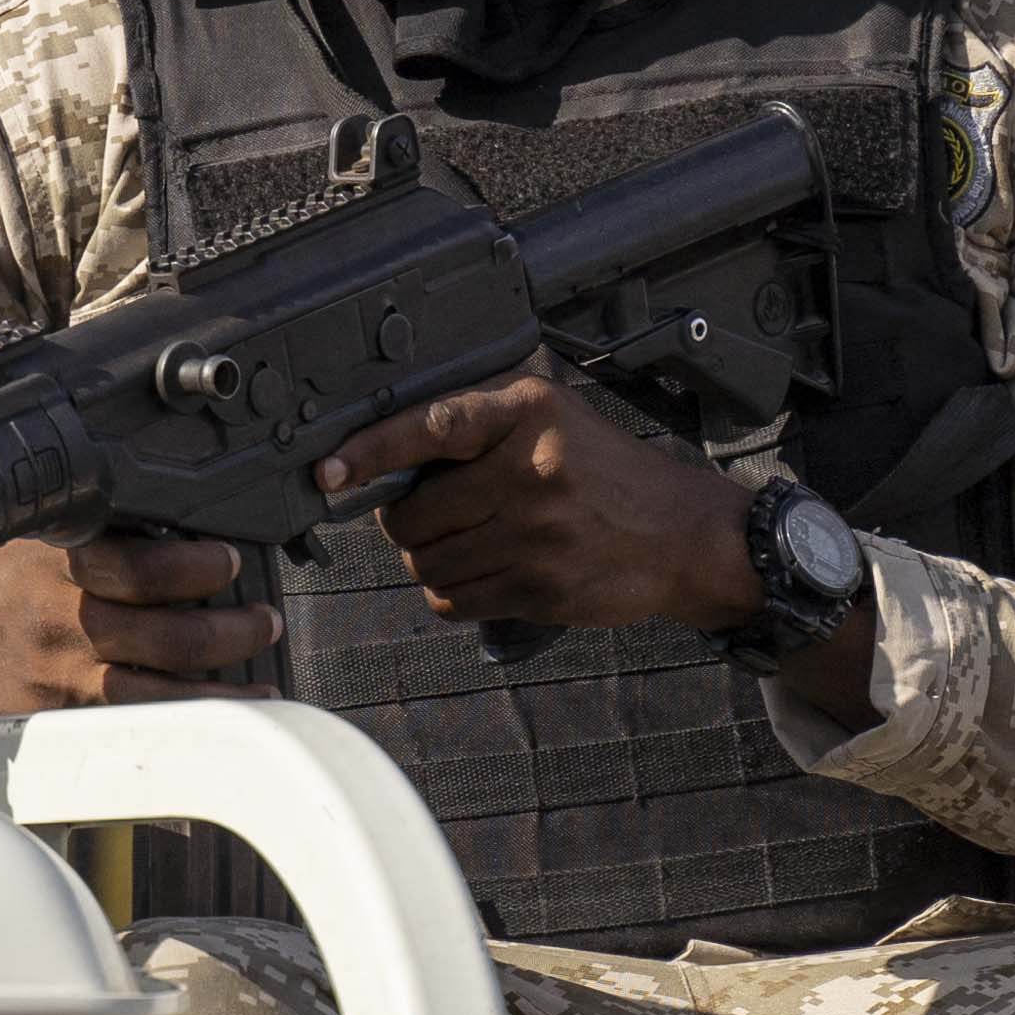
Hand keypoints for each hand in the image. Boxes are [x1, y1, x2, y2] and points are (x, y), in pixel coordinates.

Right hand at [0, 531, 281, 717]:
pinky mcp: (53, 721)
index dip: (196, 566)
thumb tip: (166, 524)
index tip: (228, 559)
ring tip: (260, 672)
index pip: (140, 566)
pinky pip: (129, 727)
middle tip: (262, 618)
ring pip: (159, 691)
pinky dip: (181, 726)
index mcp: (52, 566)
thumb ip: (86, 533)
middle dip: (231, 628)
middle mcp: (59, 624)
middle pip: (166, 634)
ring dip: (221, 685)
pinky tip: (218, 719)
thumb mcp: (20, 536)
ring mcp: (57, 680)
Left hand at [311, 362, 761, 639]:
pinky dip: (454, 592)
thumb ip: (479, 428)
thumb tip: (384, 463)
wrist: (685, 536)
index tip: (328, 471)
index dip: (371, 450)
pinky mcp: (540, 589)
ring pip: (428, 563)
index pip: (431, 427)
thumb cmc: (609, 473)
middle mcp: (530, 471)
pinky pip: (455, 600)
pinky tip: (486, 572)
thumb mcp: (554, 418)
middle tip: (435, 514)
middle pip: (415, 514)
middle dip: (409, 521)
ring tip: (468, 542)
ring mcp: (535, 536)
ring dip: (431, 559)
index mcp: (528, 414)